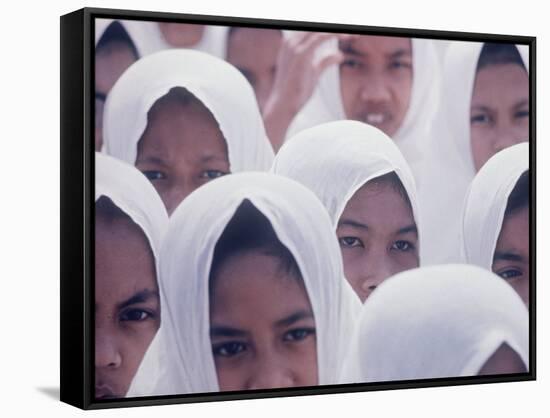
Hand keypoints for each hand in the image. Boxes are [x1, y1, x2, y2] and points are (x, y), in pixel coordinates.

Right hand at [263, 32, 343, 150]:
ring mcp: (294, 46)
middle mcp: (291, 42)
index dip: (331, 29)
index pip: (313, 29)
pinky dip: (335, 34)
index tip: (347, 32)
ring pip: (320, 29)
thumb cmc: (296, 91)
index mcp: (291, 44)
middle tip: (354, 31)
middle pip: (317, 27)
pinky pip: (320, 36)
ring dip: (338, 30)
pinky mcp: (300, 53)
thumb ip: (325, 61)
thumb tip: (340, 55)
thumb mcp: (314, 72)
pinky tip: (346, 37)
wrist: (284, 105)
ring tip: (354, 34)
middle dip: (336, 28)